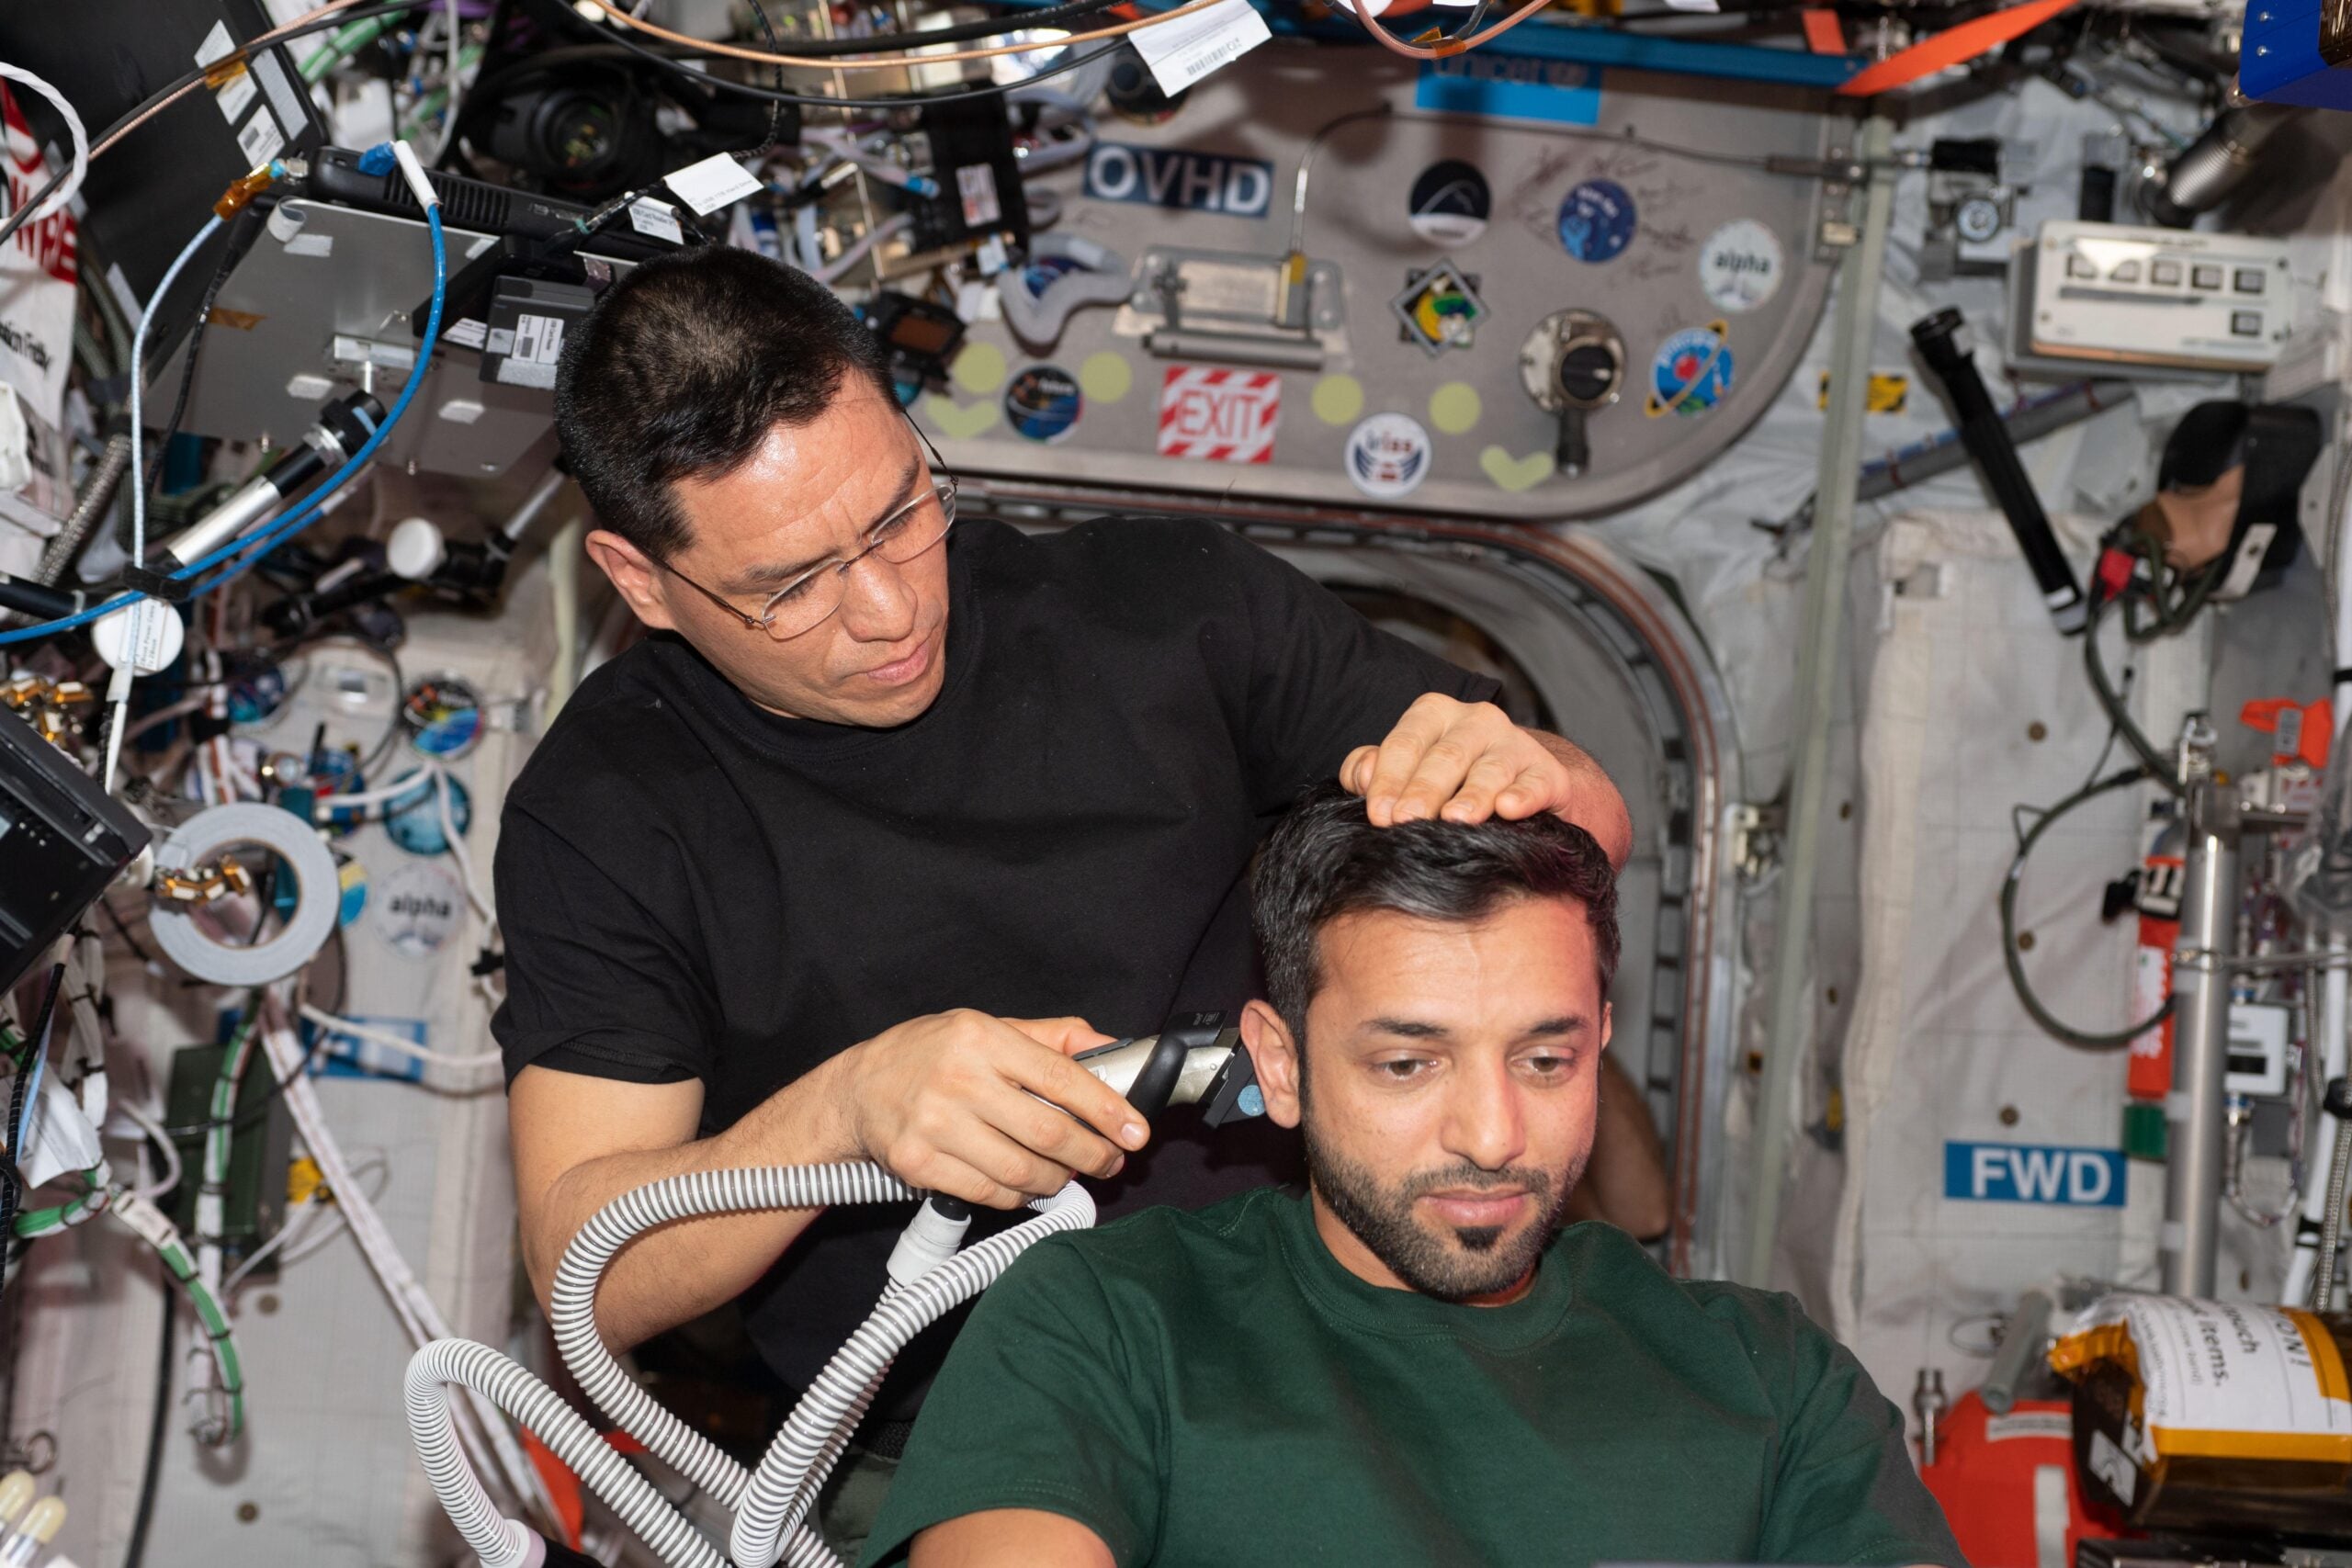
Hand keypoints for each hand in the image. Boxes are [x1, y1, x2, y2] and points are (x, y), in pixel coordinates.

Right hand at [838, 1011, 1149, 1208]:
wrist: (857, 1090)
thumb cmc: (930, 1054)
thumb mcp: (987, 1027)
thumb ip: (1051, 1036)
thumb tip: (1112, 1046)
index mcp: (981, 1038)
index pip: (1061, 1077)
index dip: (1107, 1109)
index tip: (1135, 1132)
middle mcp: (958, 1080)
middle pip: (1048, 1132)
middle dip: (1092, 1155)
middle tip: (1109, 1161)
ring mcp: (936, 1125)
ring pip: (1022, 1171)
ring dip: (1056, 1180)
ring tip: (1066, 1173)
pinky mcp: (919, 1164)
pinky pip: (989, 1193)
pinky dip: (1018, 1197)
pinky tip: (1025, 1185)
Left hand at [1341, 693, 1632, 865]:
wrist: (1518, 783)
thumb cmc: (1446, 778)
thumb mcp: (1404, 769)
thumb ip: (1372, 770)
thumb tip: (1362, 777)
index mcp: (1433, 713)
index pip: (1405, 744)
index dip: (1389, 780)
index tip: (1378, 815)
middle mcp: (1476, 721)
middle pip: (1444, 757)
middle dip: (1423, 790)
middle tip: (1405, 821)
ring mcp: (1514, 745)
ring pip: (1489, 770)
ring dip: (1471, 795)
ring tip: (1455, 818)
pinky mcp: (1547, 774)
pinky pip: (1534, 784)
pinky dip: (1522, 796)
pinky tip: (1508, 809)